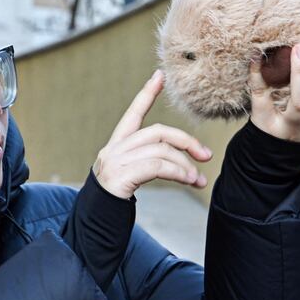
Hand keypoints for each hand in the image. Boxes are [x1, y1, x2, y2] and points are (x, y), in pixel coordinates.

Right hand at [92, 70, 213, 199]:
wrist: (94, 224)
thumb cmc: (116, 200)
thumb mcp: (130, 176)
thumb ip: (148, 162)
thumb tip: (183, 162)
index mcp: (116, 145)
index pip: (133, 113)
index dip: (147, 93)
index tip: (160, 75)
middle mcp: (114, 149)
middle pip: (157, 132)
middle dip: (186, 141)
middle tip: (206, 156)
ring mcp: (116, 162)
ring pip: (161, 151)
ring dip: (185, 165)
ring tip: (198, 179)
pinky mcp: (120, 176)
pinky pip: (157, 166)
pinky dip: (178, 172)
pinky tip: (188, 181)